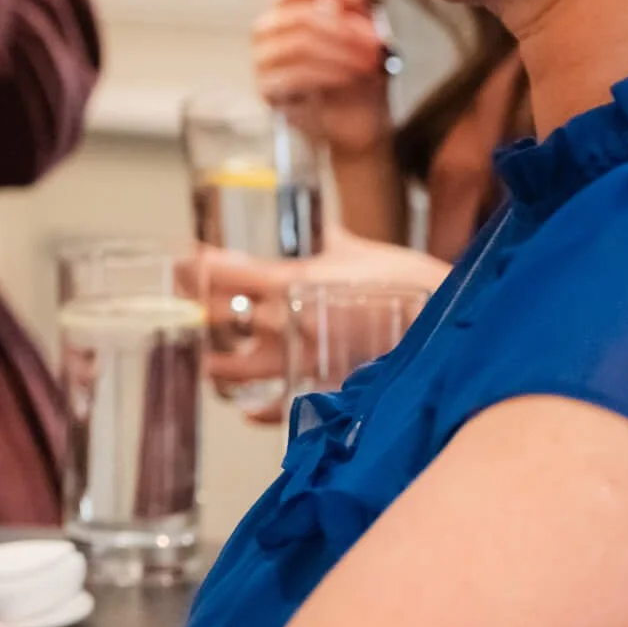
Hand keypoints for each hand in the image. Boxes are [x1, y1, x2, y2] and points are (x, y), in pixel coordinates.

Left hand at [198, 236, 451, 423]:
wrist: (449, 325)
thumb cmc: (407, 282)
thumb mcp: (357, 249)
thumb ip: (323, 235)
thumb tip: (305, 215)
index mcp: (290, 282)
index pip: (221, 271)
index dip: (194, 264)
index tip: (179, 257)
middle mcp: (286, 323)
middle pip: (217, 317)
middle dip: (191, 307)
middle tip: (177, 299)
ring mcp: (300, 361)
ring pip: (234, 370)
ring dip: (213, 364)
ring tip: (201, 358)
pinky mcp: (321, 389)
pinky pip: (280, 408)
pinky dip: (259, 411)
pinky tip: (247, 410)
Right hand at [252, 0, 394, 158]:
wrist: (361, 123)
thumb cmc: (362, 72)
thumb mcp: (366, 27)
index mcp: (290, 4)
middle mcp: (269, 26)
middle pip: (303, 13)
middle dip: (348, 27)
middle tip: (380, 41)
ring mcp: (263, 57)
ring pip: (300, 42)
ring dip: (344, 52)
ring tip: (373, 63)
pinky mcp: (266, 88)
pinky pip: (294, 73)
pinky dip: (330, 73)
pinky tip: (352, 77)